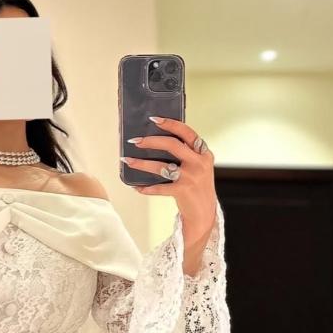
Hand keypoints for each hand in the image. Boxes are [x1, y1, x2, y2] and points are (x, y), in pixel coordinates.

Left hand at [123, 116, 216, 236]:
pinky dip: (146, 188)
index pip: (187, 132)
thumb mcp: (198, 167)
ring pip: (161, 166)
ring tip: (127, 160)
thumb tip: (158, 141)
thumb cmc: (197, 187)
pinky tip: (136, 186)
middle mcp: (199, 163)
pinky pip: (158, 187)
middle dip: (150, 141)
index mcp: (203, 153)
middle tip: (135, 141)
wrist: (204, 213)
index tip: (153, 119)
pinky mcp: (182, 191)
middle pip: (172, 145)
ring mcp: (191, 177)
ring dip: (141, 163)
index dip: (170, 124)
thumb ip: (186, 154)